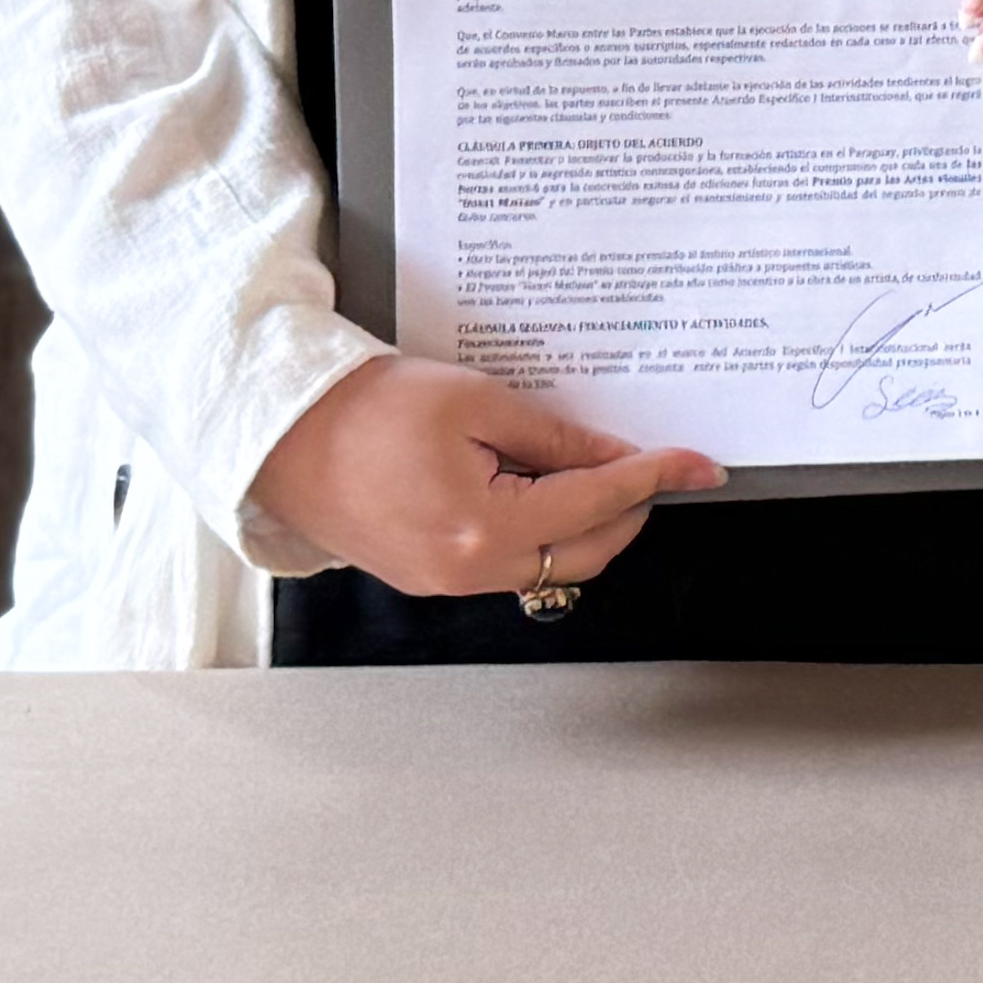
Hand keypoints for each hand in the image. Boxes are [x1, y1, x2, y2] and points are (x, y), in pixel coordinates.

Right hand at [249, 353, 718, 597]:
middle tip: (655, 460)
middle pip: (586, 550)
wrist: (283, 435)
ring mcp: (446, 582)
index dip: (657, 477)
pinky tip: (544, 484)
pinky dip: (541, 528)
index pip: (599, 503)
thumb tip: (610, 457)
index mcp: (484, 527)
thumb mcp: (476, 401)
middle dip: (629, 506)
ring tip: (597, 465)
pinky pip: (510, 562)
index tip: (699, 465)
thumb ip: (554, 436)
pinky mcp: (429, 575)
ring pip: (550, 562)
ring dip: (586, 520)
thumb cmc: (363, 410)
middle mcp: (468, 570)